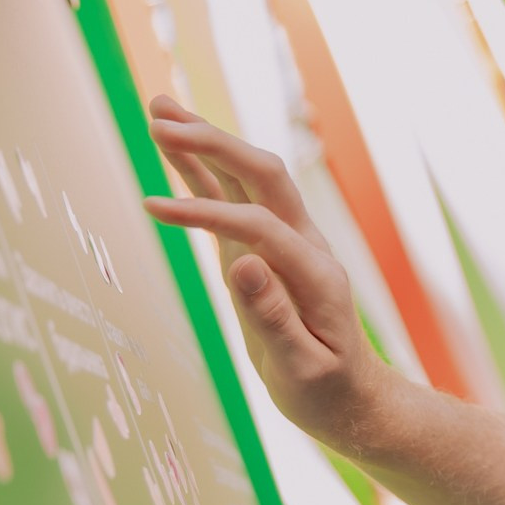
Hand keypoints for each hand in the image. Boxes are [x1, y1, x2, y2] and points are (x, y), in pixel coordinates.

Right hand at [141, 97, 388, 450]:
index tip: (153, 209)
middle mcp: (304, 245)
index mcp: (315, 272)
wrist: (351, 397)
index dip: (206, 213)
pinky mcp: (264, 251)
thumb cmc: (327, 391)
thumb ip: (273, 318)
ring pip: (247, 178)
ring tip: (158, 107)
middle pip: (261, 176)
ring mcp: (286, 242)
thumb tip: (241, 264)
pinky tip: (173, 150)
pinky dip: (203, 173)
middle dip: (212, 144)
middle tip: (159, 119)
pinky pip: (234, 201)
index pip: (256, 224)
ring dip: (206, 143)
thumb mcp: (302, 367)